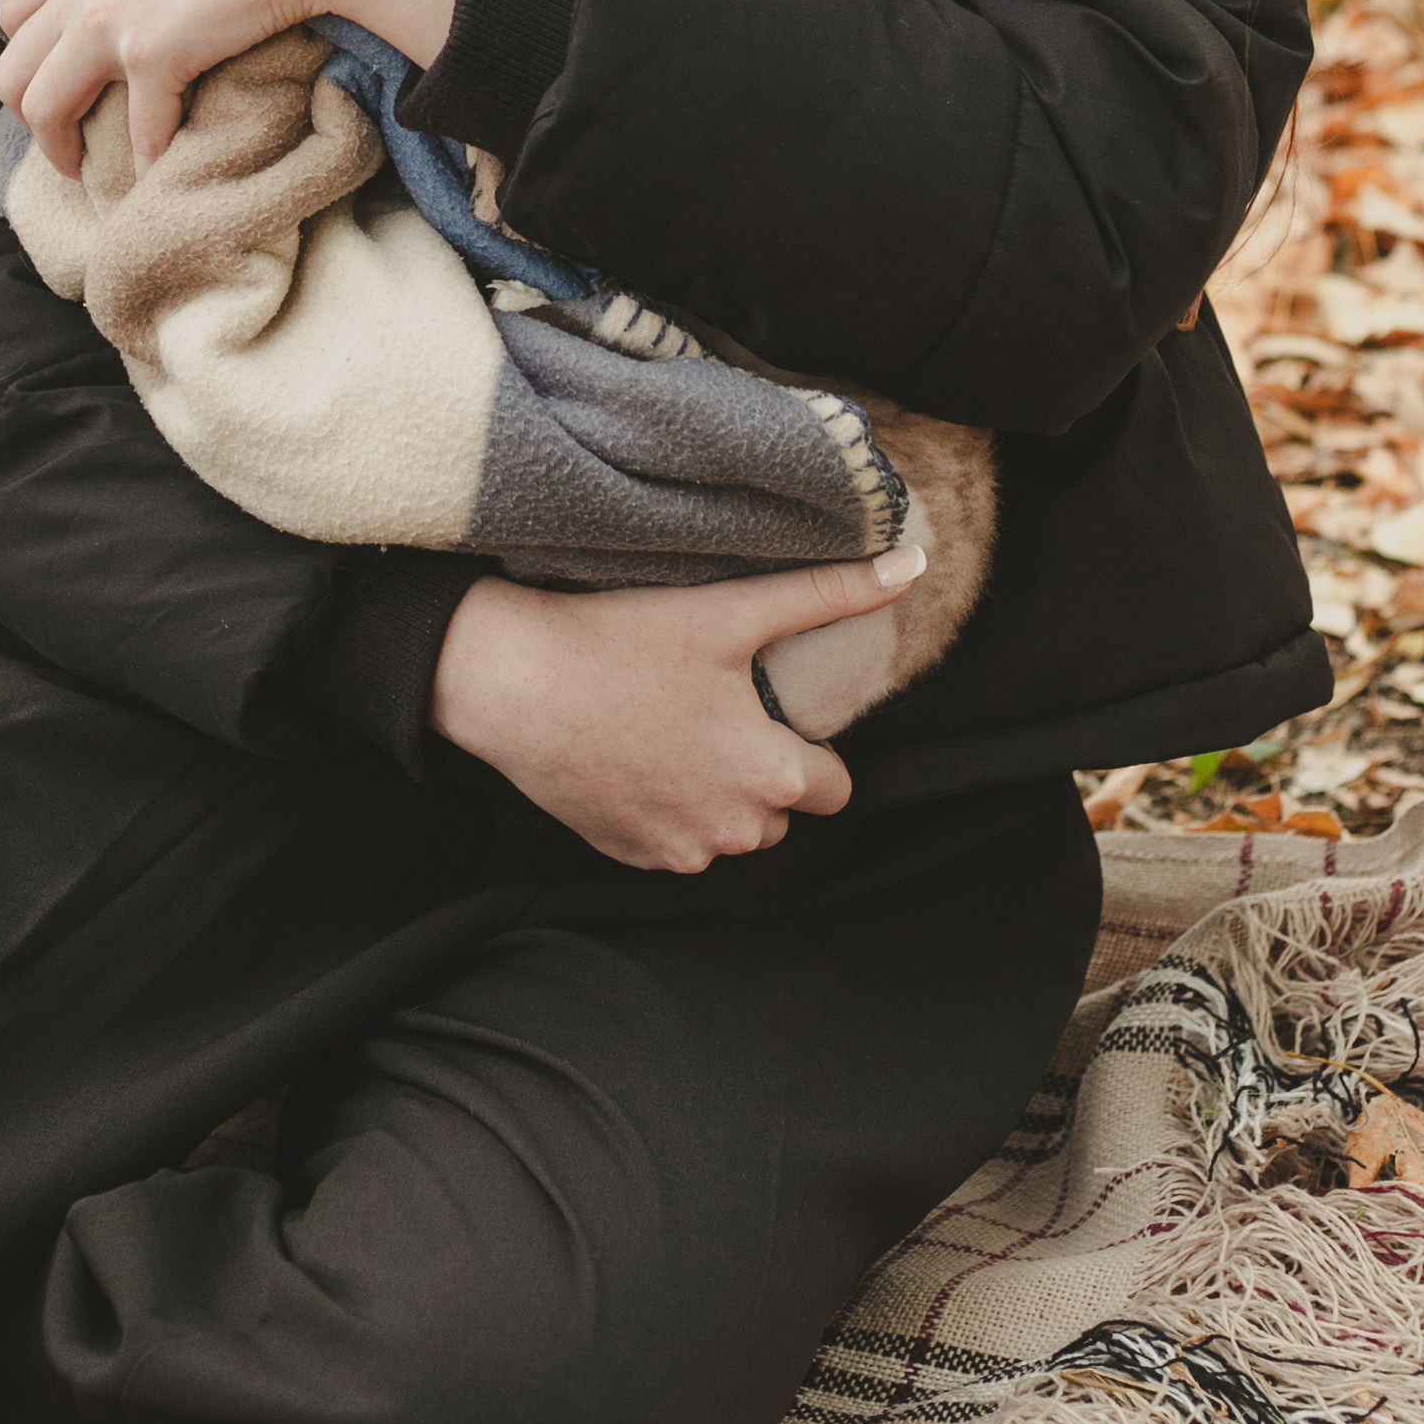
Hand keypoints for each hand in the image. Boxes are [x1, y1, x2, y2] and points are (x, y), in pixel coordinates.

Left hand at [0, 0, 480, 176]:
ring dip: (60, 149)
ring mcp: (109, 19)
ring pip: (43, 108)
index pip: (16, 10)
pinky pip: (137, 132)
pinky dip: (147, 163)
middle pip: (11, 67)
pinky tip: (162, 175)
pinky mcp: (154, 55)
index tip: (59, 77)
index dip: (30, 53)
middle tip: (64, 136)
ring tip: (86, 170)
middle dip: (30, 111)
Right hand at [429, 556, 927, 873]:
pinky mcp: (626, 854)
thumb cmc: (623, 640)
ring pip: (725, 831)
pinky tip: (635, 754)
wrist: (512, 682)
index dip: (807, 745)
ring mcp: (675, 850)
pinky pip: (672, 841)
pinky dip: (664, 809)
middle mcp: (731, 830)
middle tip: (714, 709)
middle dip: (761, 772)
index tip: (766, 707)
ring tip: (671, 728)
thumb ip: (830, 594)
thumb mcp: (734, 610)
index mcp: (770, 776)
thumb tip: (911, 569)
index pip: (834, 788)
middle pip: (779, 812)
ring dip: (715, 796)